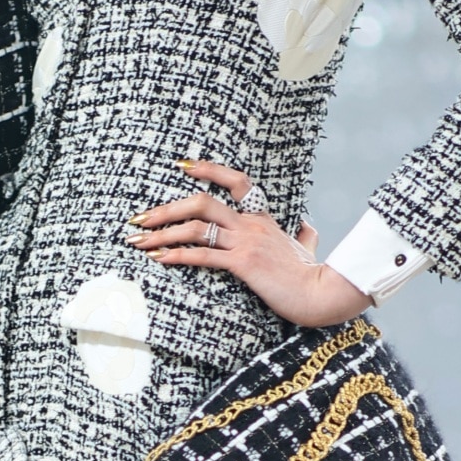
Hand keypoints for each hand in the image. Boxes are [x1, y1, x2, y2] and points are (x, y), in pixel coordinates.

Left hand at [126, 160, 367, 327]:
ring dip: (161, 233)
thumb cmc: (313, 275)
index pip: (236, 181)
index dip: (208, 169)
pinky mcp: (243, 264)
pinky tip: (158, 258)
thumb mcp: (308, 247)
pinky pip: (202, 255)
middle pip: (202, 201)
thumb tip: (306, 224)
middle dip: (165, 209)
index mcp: (263, 218)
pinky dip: (176, 255)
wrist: (323, 295)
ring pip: (196, 227)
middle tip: (140, 218)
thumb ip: (304, 234)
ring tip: (138, 240)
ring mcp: (246, 242)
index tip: (182, 166)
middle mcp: (251, 224)